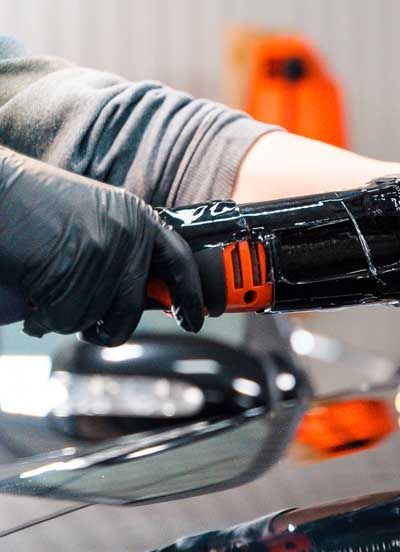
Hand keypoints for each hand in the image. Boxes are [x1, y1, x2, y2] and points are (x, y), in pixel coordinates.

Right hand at [0, 147, 203, 345]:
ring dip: (67, 319)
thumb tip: (132, 293)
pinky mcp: (73, 272)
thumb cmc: (34, 203)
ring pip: (95, 316)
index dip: (189, 294)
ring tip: (46, 301)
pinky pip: (68, 318)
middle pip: (132, 307)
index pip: (179, 261)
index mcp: (137, 218)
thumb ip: (120, 246)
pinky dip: (48, 320)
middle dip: (110, 328)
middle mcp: (128, 236)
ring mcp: (102, 255)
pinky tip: (35, 305)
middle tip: (94, 331)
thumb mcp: (94, 214)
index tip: (196, 317)